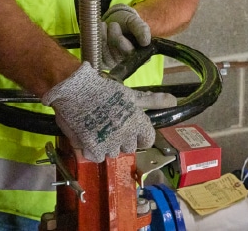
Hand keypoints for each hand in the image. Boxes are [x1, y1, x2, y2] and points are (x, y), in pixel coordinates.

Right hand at [41, 62, 176, 162]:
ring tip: (98, 128)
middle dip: (123, 139)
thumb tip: (174, 101)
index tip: (131, 127)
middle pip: (129, 147)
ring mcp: (108, 145)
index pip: (147, 140)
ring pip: (112, 153)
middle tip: (111, 124)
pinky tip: (89, 135)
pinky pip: (96, 156)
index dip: (140, 134)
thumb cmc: (103, 90)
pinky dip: (92, 149)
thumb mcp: (130, 94)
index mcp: (138, 125)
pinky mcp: (91, 149)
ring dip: (107, 144)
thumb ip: (152, 100)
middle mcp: (125, 137)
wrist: (73, 90)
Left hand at [99, 4, 151, 69]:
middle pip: (117, 54)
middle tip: (114, 25)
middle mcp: (126, 62)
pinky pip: (95, 53)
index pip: (130, 55)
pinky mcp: (101, 62)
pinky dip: (96, 39)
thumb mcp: (135, 22)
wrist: (113, 20)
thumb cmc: (126, 23)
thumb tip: (146, 42)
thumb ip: (142, 30)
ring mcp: (113, 63)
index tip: (117, 29)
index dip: (122, 42)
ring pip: (105, 52)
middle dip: (113, 36)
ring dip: (103, 35)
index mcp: (139, 55)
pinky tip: (99, 31)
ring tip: (106, 25)